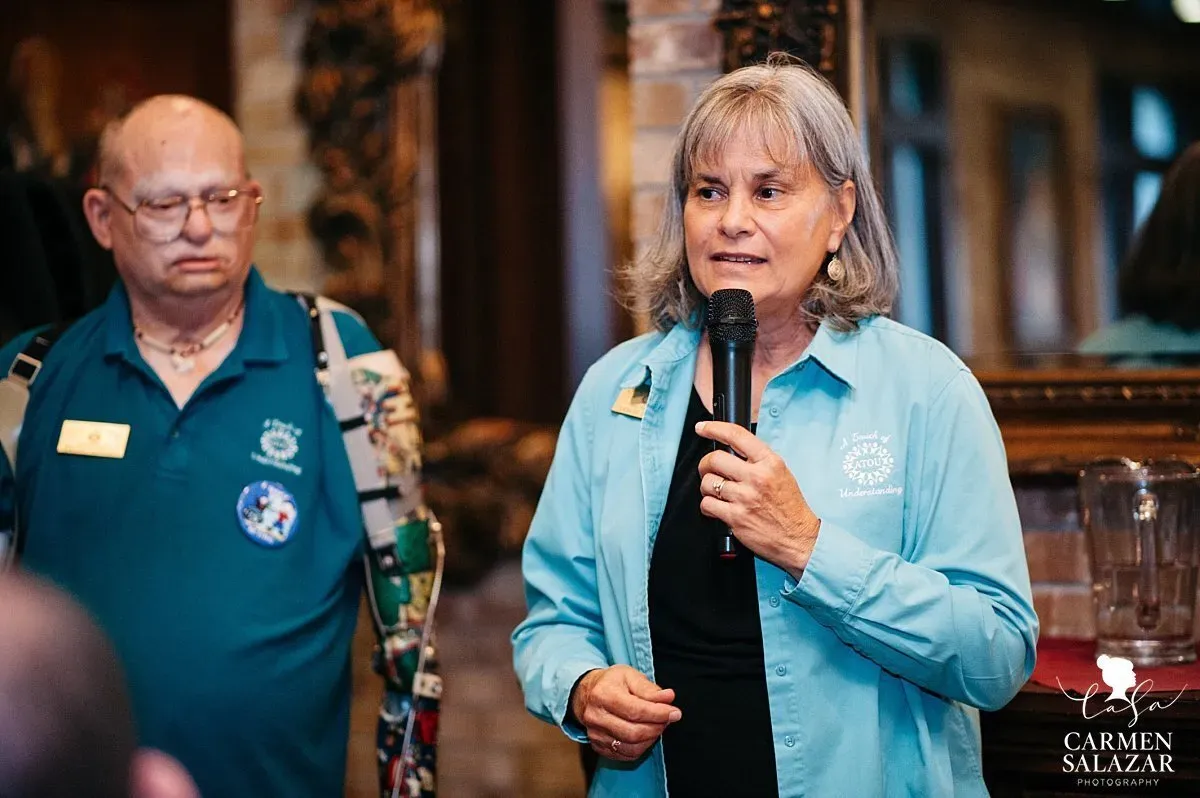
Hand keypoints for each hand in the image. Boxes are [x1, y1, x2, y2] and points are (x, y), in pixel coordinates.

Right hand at [570, 665, 681, 760]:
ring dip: (650, 739)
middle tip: (667, 719)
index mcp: (603, 694)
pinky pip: (625, 755)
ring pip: (630, 747)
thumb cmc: (611, 683)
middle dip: (656, 728)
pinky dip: (640, 747)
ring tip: (657, 725)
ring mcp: (595, 734)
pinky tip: (645, 735)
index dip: (659, 714)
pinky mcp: (597, 745)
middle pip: (633, 733)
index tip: (675, 713)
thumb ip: (649, 689)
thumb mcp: (630, 675)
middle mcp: (595, 716)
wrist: (586, 693)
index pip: (635, 710)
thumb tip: (668, 698)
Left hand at [695, 420, 820, 575]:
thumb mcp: (781, 474)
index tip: (702, 428)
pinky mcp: (735, 517)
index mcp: (770, 462)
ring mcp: (745, 497)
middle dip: (706, 464)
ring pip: (707, 482)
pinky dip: (708, 506)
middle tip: (709, 469)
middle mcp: (757, 477)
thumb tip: (731, 450)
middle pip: (714, 459)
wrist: (799, 538)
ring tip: (717, 492)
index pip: (736, 435)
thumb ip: (758, 460)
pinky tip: (718, 507)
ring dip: (707, 487)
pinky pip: (707, 504)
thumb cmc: (790, 507)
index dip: (713, 428)